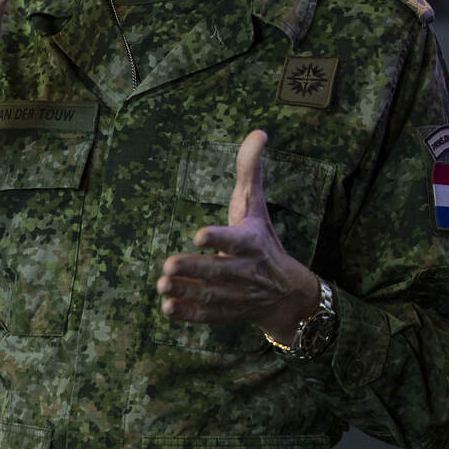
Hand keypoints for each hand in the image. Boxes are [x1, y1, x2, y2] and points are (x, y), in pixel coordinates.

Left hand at [156, 129, 319, 342]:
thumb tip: (257, 132)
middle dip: (194, 268)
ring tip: (162, 284)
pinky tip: (167, 308)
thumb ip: (250, 171)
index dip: (219, 239)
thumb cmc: (263, 240)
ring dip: (186, 291)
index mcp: (251, 243)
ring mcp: (235, 295)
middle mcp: (245, 271)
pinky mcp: (226, 313)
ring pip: (210, 295)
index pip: (236, 241)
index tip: (199, 235)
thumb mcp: (256, 206)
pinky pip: (207, 316)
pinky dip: (188, 315)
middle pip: (219, 271)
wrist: (285, 293)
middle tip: (168, 264)